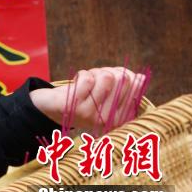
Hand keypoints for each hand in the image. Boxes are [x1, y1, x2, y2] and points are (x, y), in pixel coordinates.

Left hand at [29, 67, 146, 132]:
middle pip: (122, 79)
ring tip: (88, 81)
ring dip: (96, 72)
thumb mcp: (106, 94)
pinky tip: (78, 82)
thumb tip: (141, 78)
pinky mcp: (73, 107)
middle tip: (98, 78)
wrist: (51, 107)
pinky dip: (83, 74)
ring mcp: (90, 115)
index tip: (116, 77)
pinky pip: (88, 79)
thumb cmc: (84, 97)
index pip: (136, 89)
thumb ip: (124, 87)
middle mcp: (107, 120)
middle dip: (110, 71)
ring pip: (106, 77)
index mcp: (119, 119)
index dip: (128, 75)